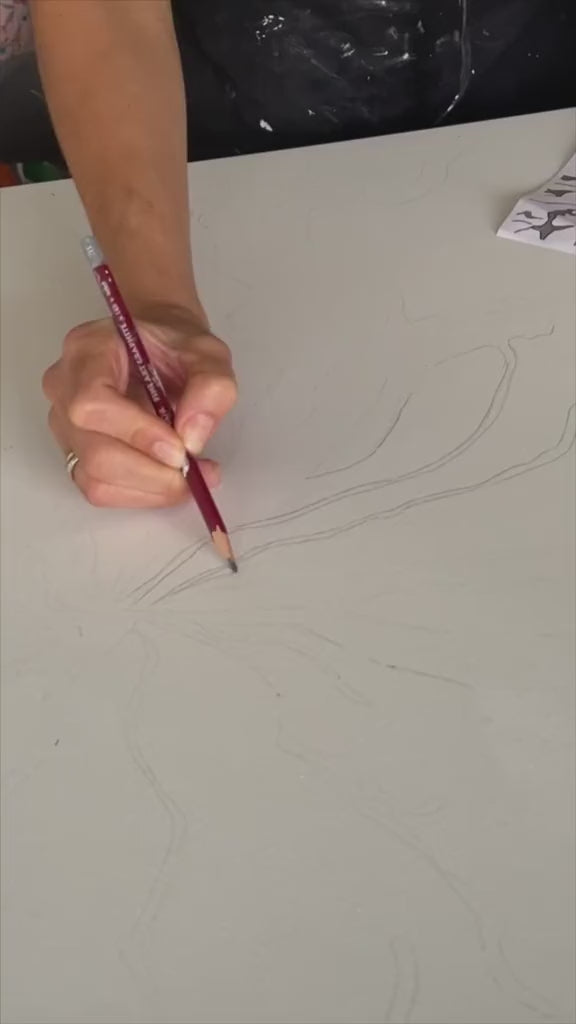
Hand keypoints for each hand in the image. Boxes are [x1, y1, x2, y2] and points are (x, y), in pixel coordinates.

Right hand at [43, 309, 236, 507]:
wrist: (158, 346)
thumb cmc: (174, 344)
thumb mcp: (207, 352)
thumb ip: (210, 386)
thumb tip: (193, 438)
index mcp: (87, 350)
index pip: (92, 402)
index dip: (135, 433)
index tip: (180, 449)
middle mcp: (64, 389)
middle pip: (94, 451)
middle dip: (151, 472)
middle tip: (196, 472)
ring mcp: (66, 425)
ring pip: (96, 478)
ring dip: (150, 489)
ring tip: (193, 477)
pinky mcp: (78, 453)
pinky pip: (102, 489)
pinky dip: (143, 494)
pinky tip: (172, 481)